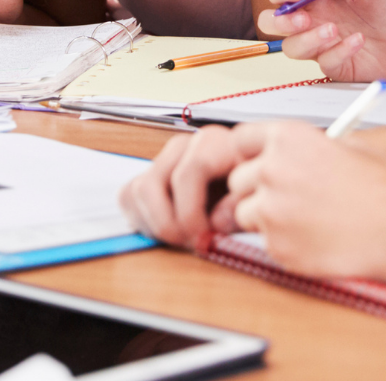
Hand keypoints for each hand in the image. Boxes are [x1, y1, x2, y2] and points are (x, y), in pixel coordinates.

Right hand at [119, 123, 268, 249]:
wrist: (249, 178)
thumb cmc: (252, 186)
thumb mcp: (256, 192)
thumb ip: (239, 206)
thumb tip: (216, 223)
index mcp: (214, 142)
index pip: (189, 171)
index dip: (190, 211)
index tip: (201, 238)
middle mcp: (185, 145)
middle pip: (154, 184)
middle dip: (169, 223)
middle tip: (190, 243)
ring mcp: (165, 158)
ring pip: (138, 190)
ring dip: (156, 223)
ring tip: (181, 238)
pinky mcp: (151, 172)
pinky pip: (129, 195)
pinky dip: (143, 219)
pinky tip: (168, 229)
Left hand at [228, 121, 385, 284]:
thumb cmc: (382, 188)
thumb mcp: (345, 146)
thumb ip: (306, 147)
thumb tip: (285, 153)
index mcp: (288, 138)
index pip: (241, 138)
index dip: (248, 153)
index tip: (253, 162)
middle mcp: (271, 169)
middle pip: (238, 179)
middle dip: (255, 189)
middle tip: (284, 197)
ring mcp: (270, 210)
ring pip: (245, 213)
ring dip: (265, 218)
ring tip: (304, 220)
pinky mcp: (276, 245)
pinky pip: (265, 242)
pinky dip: (282, 242)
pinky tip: (313, 238)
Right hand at [257, 0, 385, 80]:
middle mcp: (315, 20)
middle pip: (272, 24)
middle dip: (279, 22)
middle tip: (302, 19)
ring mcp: (324, 45)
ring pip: (292, 48)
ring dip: (308, 40)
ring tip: (335, 30)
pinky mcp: (339, 66)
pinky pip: (323, 64)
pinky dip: (337, 53)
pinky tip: (359, 42)